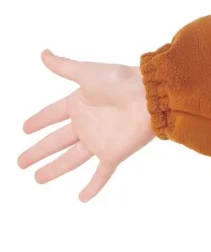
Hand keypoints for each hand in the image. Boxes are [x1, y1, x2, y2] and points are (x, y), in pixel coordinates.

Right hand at [18, 50, 155, 202]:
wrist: (150, 96)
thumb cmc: (122, 81)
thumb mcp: (87, 72)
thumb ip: (64, 67)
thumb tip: (43, 53)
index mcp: (78, 103)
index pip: (52, 115)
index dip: (38, 121)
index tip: (24, 129)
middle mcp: (86, 124)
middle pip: (55, 141)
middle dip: (38, 151)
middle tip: (20, 162)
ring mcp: (98, 140)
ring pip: (70, 160)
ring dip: (54, 169)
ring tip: (37, 178)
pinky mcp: (113, 153)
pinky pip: (101, 173)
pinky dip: (93, 187)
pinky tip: (82, 198)